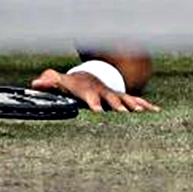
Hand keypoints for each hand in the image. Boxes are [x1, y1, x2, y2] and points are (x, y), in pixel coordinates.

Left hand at [30, 69, 159, 112]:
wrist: (90, 77)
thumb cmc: (73, 84)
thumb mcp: (60, 83)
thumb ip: (48, 83)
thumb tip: (34, 84)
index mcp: (89, 91)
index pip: (91, 98)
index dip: (94, 104)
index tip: (98, 112)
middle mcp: (105, 93)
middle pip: (113, 100)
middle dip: (119, 107)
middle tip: (125, 115)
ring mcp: (115, 95)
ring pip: (128, 100)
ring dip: (136, 106)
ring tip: (145, 113)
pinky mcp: (123, 99)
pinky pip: (137, 101)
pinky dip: (148, 106)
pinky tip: (158, 112)